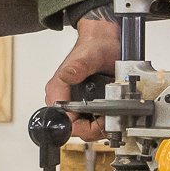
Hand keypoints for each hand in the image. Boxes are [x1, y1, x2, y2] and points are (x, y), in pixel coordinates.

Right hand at [46, 15, 120, 140]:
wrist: (105, 41)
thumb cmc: (94, 46)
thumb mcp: (89, 55)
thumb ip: (78, 66)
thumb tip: (68, 76)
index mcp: (57, 90)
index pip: (64, 122)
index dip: (83, 126)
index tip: (99, 120)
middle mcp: (63, 99)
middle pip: (75, 129)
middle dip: (94, 127)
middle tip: (110, 117)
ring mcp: (74, 103)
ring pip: (85, 128)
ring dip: (100, 124)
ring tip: (112, 112)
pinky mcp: (85, 106)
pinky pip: (92, 122)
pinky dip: (103, 120)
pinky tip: (111, 111)